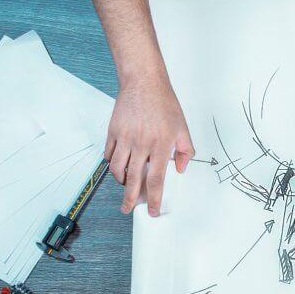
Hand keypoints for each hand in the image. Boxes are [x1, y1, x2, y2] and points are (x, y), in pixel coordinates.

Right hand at [105, 73, 193, 216]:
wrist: (143, 82)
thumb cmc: (164, 104)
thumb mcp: (182, 128)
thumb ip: (186, 151)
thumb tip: (181, 170)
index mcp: (160, 145)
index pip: (156, 180)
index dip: (153, 198)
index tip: (151, 210)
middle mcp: (141, 144)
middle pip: (134, 179)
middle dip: (131, 199)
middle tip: (128, 210)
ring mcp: (125, 138)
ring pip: (118, 169)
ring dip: (122, 182)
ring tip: (126, 186)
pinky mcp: (113, 131)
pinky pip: (109, 154)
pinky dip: (112, 165)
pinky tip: (119, 167)